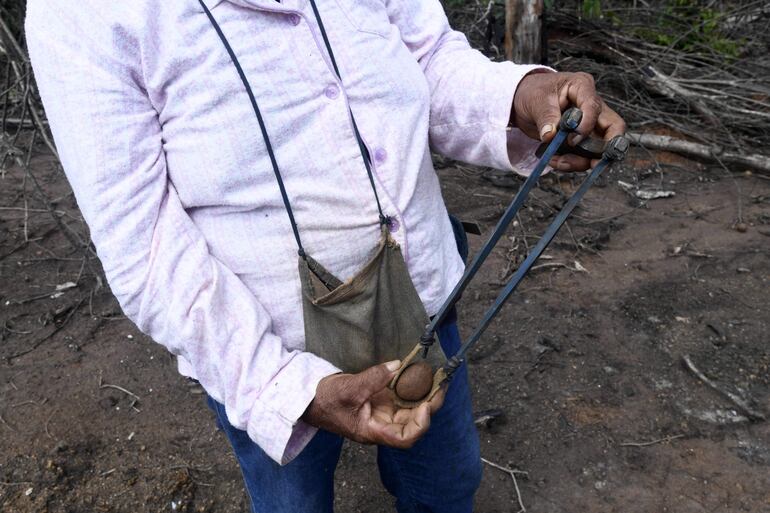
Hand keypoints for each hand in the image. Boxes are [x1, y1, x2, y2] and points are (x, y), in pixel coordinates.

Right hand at [302, 360, 445, 447]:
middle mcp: (382, 425)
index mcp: (373, 431)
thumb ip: (373, 378)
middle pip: (413, 424)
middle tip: (440, 386)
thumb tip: (397, 366)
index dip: (420, 425)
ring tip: (435, 379)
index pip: (404, 438)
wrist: (310, 397)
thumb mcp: (349, 388)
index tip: (426, 406)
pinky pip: (402, 398)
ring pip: (410, 410)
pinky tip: (419, 375)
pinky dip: (412, 388)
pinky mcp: (381, 402)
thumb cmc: (325, 400)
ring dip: (424, 397)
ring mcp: (382, 413)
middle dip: (429, 406)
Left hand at [512, 70, 626, 170]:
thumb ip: (545, 117)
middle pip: (613, 128)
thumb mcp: (535, 100)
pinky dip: (572, 162)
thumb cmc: (533, 92)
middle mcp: (591, 105)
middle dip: (605, 149)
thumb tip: (550, 135)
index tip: (571, 140)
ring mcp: (589, 123)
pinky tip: (556, 161)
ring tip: (559, 162)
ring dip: (582, 160)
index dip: (587, 126)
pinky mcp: (581, 139)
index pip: (594, 107)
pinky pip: (585, 155)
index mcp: (582, 87)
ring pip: (600, 146)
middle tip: (594, 164)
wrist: (523, 101)